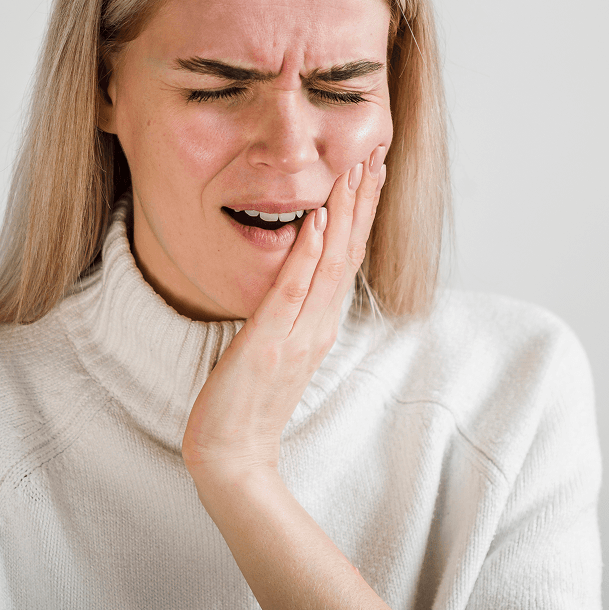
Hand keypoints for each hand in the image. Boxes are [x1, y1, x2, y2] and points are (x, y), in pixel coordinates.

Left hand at [181, 144, 387, 480]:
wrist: (232, 457)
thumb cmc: (249, 403)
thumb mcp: (277, 348)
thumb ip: (292, 313)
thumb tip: (296, 276)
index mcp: (319, 324)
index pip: (346, 258)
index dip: (360, 212)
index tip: (370, 169)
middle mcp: (318, 326)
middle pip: (348, 253)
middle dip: (362, 200)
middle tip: (376, 152)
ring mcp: (297, 336)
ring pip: (329, 265)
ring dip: (345, 214)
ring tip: (356, 170)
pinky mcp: (269, 346)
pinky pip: (292, 293)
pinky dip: (307, 255)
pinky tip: (318, 220)